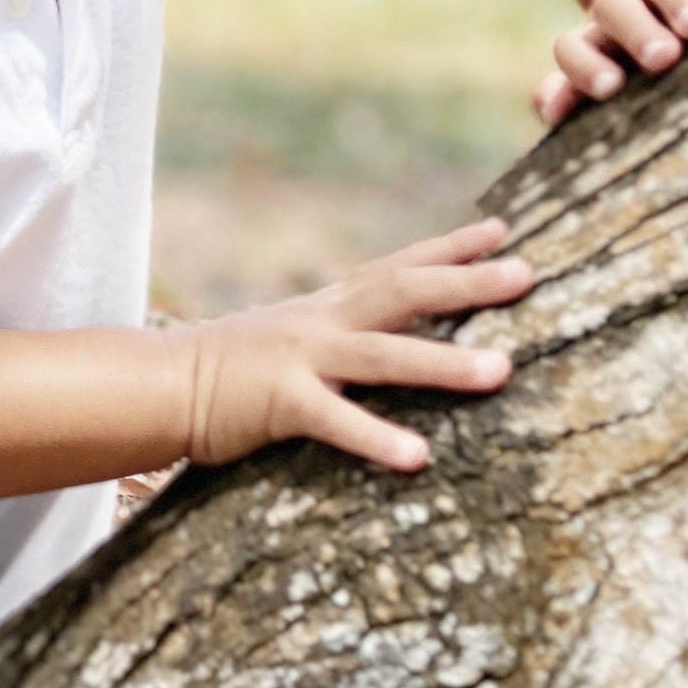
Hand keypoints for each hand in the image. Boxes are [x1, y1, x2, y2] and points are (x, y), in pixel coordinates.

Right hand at [179, 216, 533, 472]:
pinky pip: (336, 420)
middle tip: (525, 274)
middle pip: (403, 292)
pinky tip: (418, 457)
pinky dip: (377, 436)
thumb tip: (392, 333)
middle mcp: (322, 322)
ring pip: (383, 355)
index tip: (502, 230)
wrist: (162, 383)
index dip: (449, 248)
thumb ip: (340, 330)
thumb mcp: (292, 335)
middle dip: (466, 283)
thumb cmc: (230, 368)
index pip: (397, 266)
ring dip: (443, 362)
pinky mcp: (280, 402)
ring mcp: (302, 358)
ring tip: (500, 371)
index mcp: (327, 307)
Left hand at [533, 0, 687, 126]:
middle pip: (615, 8)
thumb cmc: (645, 53)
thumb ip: (576, 88)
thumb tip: (549, 110)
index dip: (583, 66)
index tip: (607, 88)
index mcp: (599, 38)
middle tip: (660, 57)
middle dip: (636, 32)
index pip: (575, 48)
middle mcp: (626, 0)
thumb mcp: (616, 69)